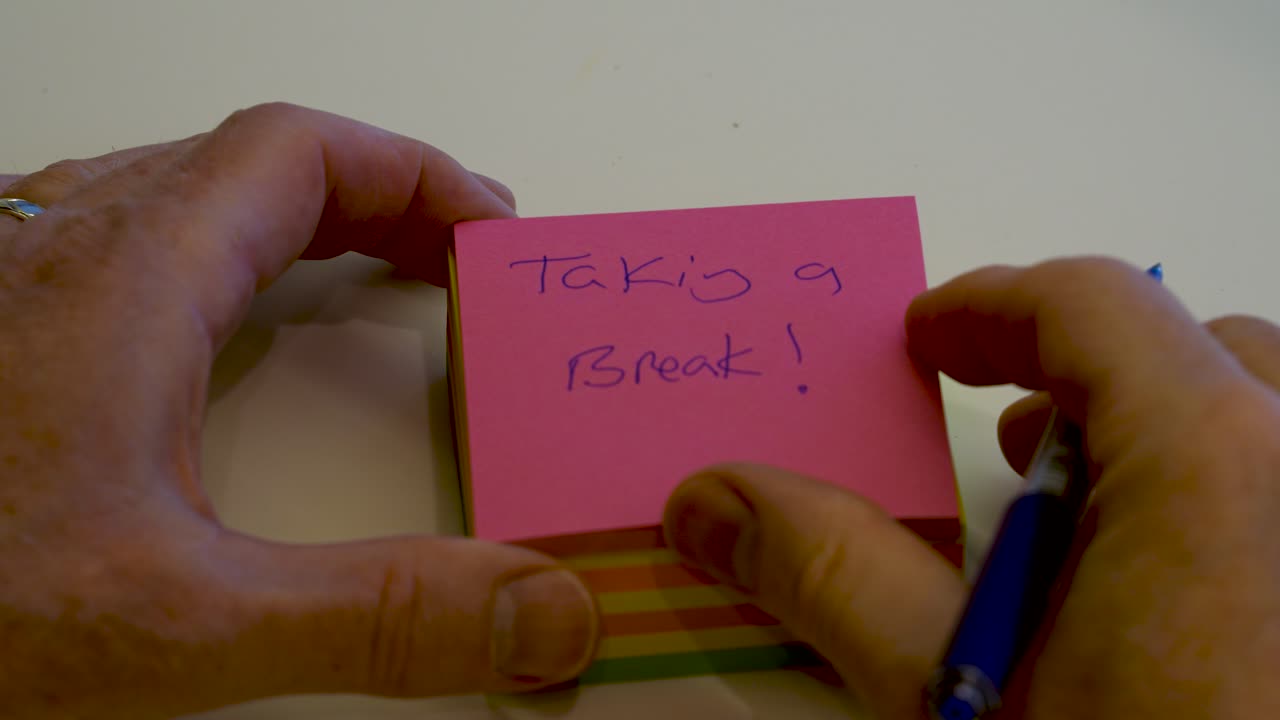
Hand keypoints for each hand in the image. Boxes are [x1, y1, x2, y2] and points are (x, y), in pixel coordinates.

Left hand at [0, 104, 596, 718]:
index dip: (416, 171)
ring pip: (190, 196)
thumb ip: (374, 617)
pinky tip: (230, 333)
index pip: (301, 150)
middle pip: (255, 164)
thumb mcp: (176, 623)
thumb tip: (539, 608)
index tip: (493, 229)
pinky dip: (228, 260)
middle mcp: (61, 247)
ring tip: (377, 273)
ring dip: (303, 219)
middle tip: (457, 258)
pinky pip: (137, 244)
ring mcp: (16, 281)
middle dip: (380, 197)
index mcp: (125, 276)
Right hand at [664, 258, 1279, 717]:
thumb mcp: (962, 702)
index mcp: (1217, 463)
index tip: (924, 341)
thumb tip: (714, 500)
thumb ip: (833, 576)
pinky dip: (1225, 505)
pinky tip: (1164, 607)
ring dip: (1159, 443)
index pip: (1092, 303)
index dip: (986, 304)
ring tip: (1078, 530)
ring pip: (1263, 421)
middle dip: (1081, 376)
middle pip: (1194, 351)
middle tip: (999, 439)